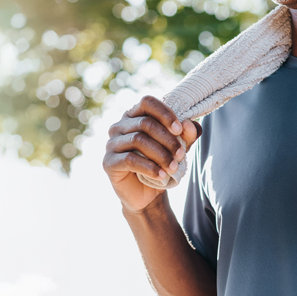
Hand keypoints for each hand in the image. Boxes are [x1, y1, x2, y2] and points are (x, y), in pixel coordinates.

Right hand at [103, 95, 200, 213]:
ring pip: (138, 140)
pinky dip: (149, 167)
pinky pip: (129, 160)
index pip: (147, 102)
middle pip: (145, 123)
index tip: (179, 130)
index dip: (164, 114)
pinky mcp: (108, 162)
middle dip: (167, 139)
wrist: (148, 192)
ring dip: (160, 154)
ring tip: (173, 167)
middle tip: (180, 155)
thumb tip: (188, 124)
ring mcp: (112, 143)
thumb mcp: (180, 146)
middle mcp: (120, 126)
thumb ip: (187, 134)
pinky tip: (162, 175)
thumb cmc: (162, 162)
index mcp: (135, 115)